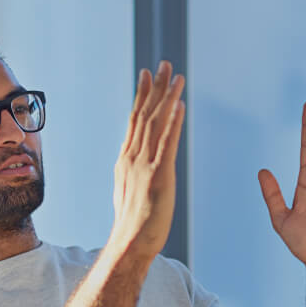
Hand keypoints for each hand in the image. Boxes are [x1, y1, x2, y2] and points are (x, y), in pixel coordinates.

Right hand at [107, 61, 185, 262]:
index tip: (146, 75)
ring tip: (176, 76)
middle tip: (162, 64)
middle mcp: (132, 156)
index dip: (141, 95)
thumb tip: (134, 163)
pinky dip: (173, 121)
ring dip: (166, 97)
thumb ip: (133, 172)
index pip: (134, 120)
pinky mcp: (159, 175)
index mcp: (125, 159)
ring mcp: (144, 164)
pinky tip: (180, 105)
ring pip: (156, 123)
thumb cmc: (132, 223)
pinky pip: (167, 142)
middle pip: (144, 114)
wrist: (130, 242)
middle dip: (154, 87)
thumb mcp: (128, 191)